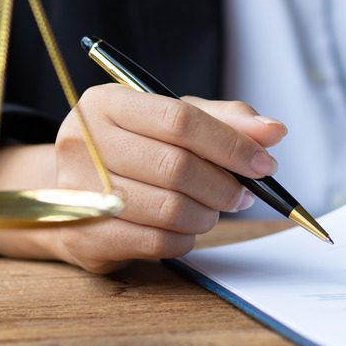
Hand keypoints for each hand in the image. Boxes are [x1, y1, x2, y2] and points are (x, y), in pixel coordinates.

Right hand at [0, 87, 286, 271]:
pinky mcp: (85, 237)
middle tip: (243, 194)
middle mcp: (82, 143)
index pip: (179, 119)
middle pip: (175, 167)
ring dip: (207, 215)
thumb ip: (224, 121)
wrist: (72, 196)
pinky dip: (186, 238)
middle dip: (223, 185)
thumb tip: (274, 131)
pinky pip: (156, 242)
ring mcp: (77, 193)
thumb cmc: (133, 151)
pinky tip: (187, 228)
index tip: (264, 163)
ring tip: (213, 210)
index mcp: (105, 103)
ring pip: (169, 209)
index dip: (230, 143)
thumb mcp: (172, 122)